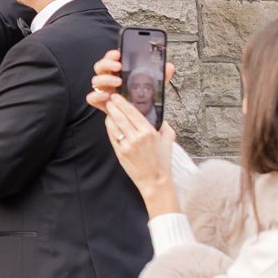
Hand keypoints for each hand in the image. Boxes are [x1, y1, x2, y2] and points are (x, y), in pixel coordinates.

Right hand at [88, 48, 179, 107]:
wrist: (138, 118)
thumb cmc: (142, 99)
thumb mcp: (152, 85)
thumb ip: (159, 76)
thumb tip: (169, 66)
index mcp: (118, 72)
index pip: (110, 59)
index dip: (111, 54)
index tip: (118, 53)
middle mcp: (108, 79)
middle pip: (100, 67)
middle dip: (107, 64)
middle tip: (118, 66)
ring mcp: (103, 90)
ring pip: (95, 80)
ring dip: (105, 79)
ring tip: (118, 81)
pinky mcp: (101, 103)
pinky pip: (91, 98)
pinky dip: (97, 95)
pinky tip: (108, 95)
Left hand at [99, 95, 180, 212]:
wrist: (155, 181)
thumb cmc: (162, 162)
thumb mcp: (168, 141)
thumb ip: (166, 127)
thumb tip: (162, 118)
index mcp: (148, 132)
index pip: (132, 113)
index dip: (122, 103)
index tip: (116, 96)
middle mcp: (136, 138)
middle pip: (120, 117)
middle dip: (112, 106)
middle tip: (108, 99)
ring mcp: (127, 145)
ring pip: (114, 126)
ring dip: (109, 116)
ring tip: (108, 109)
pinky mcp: (120, 153)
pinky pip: (112, 136)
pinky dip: (109, 128)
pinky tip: (109, 122)